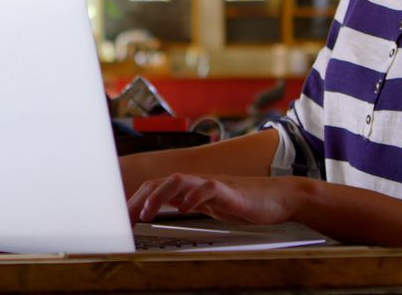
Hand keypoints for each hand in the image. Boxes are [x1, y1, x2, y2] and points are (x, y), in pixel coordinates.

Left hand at [126, 173, 301, 225]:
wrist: (279, 197)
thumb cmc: (245, 201)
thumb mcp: (211, 205)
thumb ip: (190, 202)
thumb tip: (167, 208)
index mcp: (190, 188)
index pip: (155, 189)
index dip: (136, 202)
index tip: (122, 221)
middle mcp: (197, 182)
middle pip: (159, 183)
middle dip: (138, 200)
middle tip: (124, 220)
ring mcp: (213, 184)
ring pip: (178, 180)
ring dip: (159, 196)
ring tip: (147, 213)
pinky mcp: (230, 190)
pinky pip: (209, 188)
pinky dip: (194, 196)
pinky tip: (186, 208)